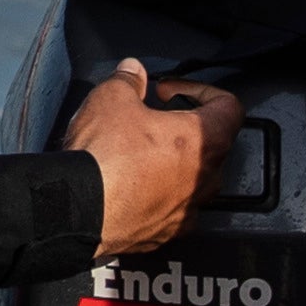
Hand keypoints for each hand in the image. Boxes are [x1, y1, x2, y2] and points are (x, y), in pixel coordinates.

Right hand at [65, 61, 245, 255]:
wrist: (76, 209)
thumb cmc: (103, 158)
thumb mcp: (111, 98)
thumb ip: (128, 80)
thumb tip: (131, 72)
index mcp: (204, 141)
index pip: (228, 107)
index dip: (200, 90)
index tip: (171, 91)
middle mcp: (204, 179)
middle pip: (210, 144)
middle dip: (182, 128)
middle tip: (151, 119)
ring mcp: (186, 210)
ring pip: (191, 180)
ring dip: (172, 164)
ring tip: (139, 154)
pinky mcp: (165, 233)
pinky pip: (171, 208)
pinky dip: (156, 195)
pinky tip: (131, 186)